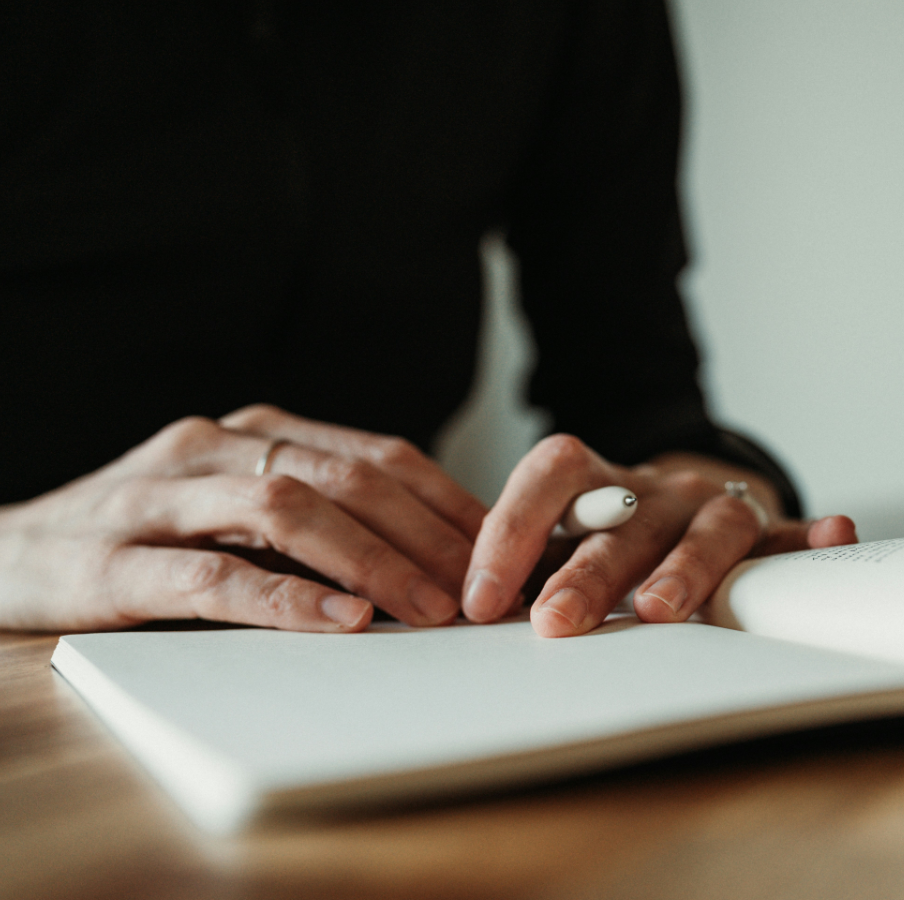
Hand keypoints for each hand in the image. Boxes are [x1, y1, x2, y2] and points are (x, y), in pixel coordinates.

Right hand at [0, 405, 485, 632]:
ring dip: (372, 559)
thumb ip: (317, 519)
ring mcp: (160, 495)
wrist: (1, 556)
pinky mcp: (115, 558)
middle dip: (427, 535)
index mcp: (255, 433)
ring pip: (287, 509)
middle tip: (484, 590)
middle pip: (346, 477)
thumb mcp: (236, 513)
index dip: (448, 503)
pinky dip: (286, 597)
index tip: (506, 553)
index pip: (377, 456)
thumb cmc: (145, 540)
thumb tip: (434, 559)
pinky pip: (214, 573)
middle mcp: (213, 448)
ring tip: (430, 607)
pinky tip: (342, 619)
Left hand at [461, 434, 856, 635]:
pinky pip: (792, 534)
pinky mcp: (767, 534)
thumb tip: (462, 605)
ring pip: (708, 527)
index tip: (482, 598)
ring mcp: (713, 508)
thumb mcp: (559, 545)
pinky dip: (814, 536)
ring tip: (662, 608)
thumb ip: (523, 570)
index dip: (512, 529)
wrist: (680, 509)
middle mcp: (656, 489)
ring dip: (686, 567)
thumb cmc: (607, 539)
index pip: (550, 475)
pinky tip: (835, 534)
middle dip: (588, 572)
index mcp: (596, 482)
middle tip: (556, 622)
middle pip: (624, 519)